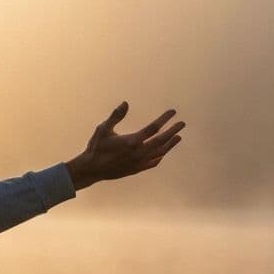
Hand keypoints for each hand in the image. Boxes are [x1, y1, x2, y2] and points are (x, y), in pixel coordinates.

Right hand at [65, 101, 184, 190]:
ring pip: (160, 152)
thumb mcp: (103, 129)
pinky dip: (160, 156)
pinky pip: (153, 163)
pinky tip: (163, 152)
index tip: (173, 112)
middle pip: (161, 140)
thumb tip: (126, 103)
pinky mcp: (136, 169)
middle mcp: (138, 152)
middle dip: (173, 131)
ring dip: (170, 144)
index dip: (164, 119)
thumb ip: (116, 116)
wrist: (91, 169)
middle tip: (182, 124)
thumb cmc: (96, 147)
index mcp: (132, 141)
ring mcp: (139, 162)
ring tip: (178, 137)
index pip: (154, 128)